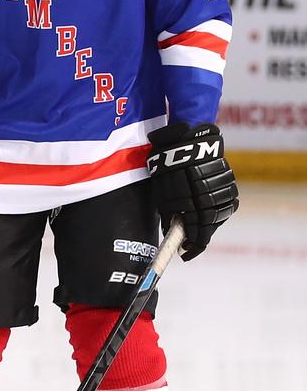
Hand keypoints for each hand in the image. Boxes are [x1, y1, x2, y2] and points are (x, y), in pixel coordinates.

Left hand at [147, 122, 237, 260]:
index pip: (197, 232)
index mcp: (193, 200)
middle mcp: (211, 195)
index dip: (192, 246)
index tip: (185, 253)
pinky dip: (218, 208)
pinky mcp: (229, 178)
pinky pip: (227, 200)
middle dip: (200, 237)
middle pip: (210, 225)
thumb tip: (172, 232)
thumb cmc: (168, 164)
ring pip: (221, 213)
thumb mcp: (162, 190)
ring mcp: (222, 187)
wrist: (184, 136)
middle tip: (189, 244)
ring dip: (209, 223)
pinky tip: (208, 211)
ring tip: (197, 227)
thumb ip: (169, 212)